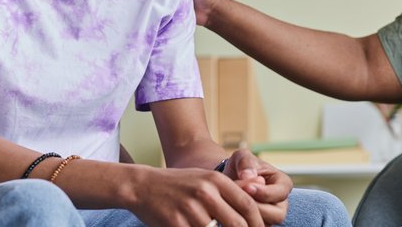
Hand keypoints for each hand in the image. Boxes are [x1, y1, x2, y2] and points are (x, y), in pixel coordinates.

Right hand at [134, 166, 262, 226]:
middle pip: (237, 223)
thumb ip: (230, 189)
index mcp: (216, 180)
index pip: (247, 205)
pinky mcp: (176, 224)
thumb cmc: (179, 184)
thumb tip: (257, 199)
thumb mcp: (206, 178)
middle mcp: (205, 193)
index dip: (258, 223)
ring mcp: (190, 209)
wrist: (143, 186)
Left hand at [224, 149, 291, 225]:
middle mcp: (281, 203)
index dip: (265, 192)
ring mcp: (271, 216)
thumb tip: (248, 176)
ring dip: (247, 215)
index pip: (281, 193)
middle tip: (236, 197)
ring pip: (265, 224)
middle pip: (276, 214)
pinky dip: (242, 220)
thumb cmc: (241, 166)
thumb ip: (246, 162)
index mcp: (283, 184)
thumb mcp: (242, 157)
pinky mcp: (259, 224)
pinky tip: (231, 210)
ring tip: (232, 202)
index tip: (247, 187)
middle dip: (255, 206)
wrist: (231, 178)